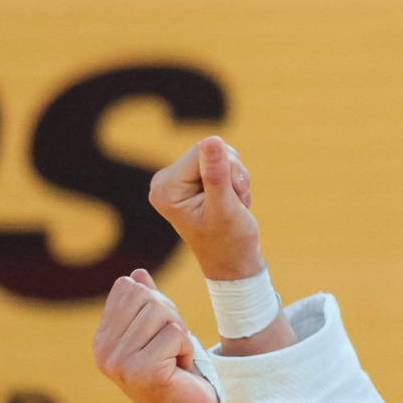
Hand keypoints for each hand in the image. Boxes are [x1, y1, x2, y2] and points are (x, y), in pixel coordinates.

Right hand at [92, 269, 218, 402]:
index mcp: (102, 338)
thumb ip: (146, 305)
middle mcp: (104, 351)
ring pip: (163, 314)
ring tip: (175, 358)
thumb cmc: (174, 371)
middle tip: (172, 347)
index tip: (161, 332)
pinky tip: (179, 369)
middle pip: (147, 298)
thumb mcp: (158, 333)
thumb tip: (137, 274)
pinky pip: (176, 334)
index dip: (156, 303)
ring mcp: (120, 362)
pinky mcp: (142, 371)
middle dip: (171, 318)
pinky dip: (186, 349)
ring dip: (181, 335)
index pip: (128, 288)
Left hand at [150, 135, 261, 281]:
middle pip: (209, 150)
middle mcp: (165, 182)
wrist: (233, 262)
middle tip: (235, 201)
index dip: (225, 169)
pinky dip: (235, 180)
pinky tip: (232, 201)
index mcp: (165, 189)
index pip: (201, 152)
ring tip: (234, 204)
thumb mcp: (225, 208)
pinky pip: (220, 162)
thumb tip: (212, 139)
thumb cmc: (229, 241)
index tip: (231, 196)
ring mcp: (178, 181)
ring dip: (236, 178)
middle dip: (232, 173)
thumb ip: (217, 174)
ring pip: (219, 155)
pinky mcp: (192, 181)